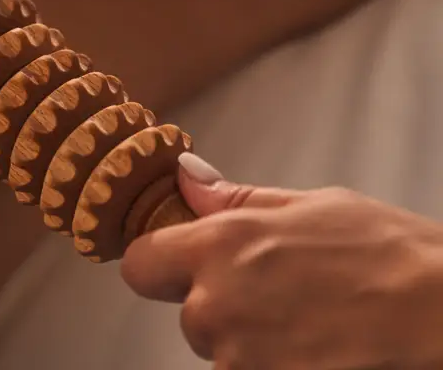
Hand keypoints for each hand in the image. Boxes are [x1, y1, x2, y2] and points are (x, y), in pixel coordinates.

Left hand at [121, 153, 442, 368]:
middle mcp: (215, 305)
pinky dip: (273, 365)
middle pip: (188, 314)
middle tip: (280, 294)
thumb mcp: (311, 206)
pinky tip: (316, 349)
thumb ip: (235, 200)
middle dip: (221, 306)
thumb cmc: (389, 256)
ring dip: (250, 342)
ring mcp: (237, 359)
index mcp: (219, 246)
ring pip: (220, 352)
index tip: (182, 264)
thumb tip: (186, 178)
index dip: (160, 264)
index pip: (141, 265)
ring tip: (309, 324)